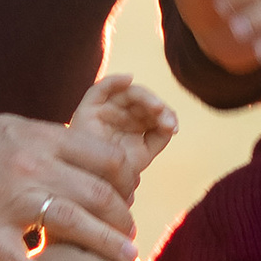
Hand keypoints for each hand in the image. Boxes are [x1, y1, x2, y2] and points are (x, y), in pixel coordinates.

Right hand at [0, 95, 155, 260]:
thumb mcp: (19, 129)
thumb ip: (56, 146)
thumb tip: (96, 162)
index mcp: (44, 140)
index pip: (107, 158)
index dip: (128, 180)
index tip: (129, 195)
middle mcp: (32, 168)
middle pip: (99, 193)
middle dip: (123, 216)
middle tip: (129, 233)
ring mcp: (8, 201)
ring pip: (73, 224)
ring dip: (105, 244)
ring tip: (124, 259)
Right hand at [75, 69, 177, 193]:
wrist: (91, 181)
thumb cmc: (116, 171)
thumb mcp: (144, 153)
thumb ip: (159, 136)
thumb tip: (171, 123)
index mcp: (133, 122)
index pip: (152, 110)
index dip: (165, 115)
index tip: (172, 129)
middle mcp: (119, 113)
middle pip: (142, 101)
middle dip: (158, 108)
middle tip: (167, 122)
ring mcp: (104, 109)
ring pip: (127, 93)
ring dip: (145, 97)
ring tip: (157, 108)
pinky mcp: (88, 109)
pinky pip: (99, 89)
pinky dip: (114, 80)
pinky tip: (128, 79)